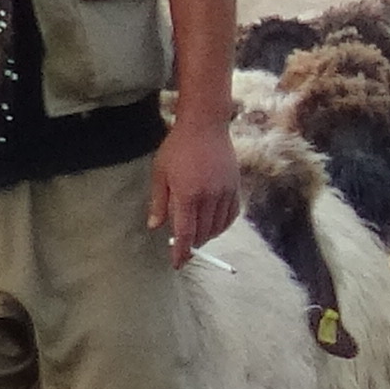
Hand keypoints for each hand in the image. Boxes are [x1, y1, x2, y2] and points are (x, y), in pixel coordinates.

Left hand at [150, 115, 239, 263]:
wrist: (205, 125)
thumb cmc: (178, 147)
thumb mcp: (160, 173)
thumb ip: (159, 202)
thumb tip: (155, 226)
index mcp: (187, 194)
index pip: (185, 233)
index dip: (182, 252)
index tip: (178, 263)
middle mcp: (209, 196)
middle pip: (203, 233)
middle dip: (192, 244)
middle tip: (183, 246)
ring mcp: (225, 192)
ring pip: (218, 227)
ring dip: (207, 236)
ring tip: (197, 234)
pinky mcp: (235, 187)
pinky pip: (231, 215)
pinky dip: (223, 225)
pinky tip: (214, 224)